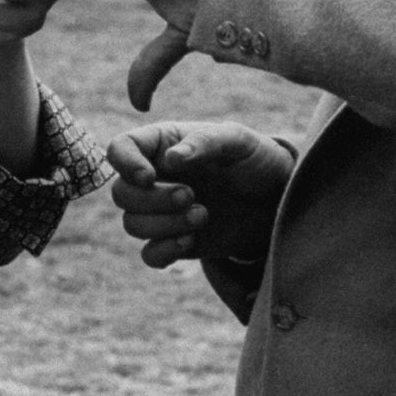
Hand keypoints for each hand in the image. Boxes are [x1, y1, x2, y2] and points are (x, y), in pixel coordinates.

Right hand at [107, 121, 293, 268]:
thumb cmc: (255, 160)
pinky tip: (192, 240)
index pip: (120, 148)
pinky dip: (165, 250)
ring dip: (164, 225)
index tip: (149, 176)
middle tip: (192, 196)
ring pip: (132, 224)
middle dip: (153, 200)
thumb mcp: (239, 141)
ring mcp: (161, 211)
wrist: (274, 200)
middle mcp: (154, 177)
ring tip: (203, 215)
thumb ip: (206, 142)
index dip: (125, 163)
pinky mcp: (173, 240)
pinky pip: (149, 254)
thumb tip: (170, 158)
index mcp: (162, 143)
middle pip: (121, 193)